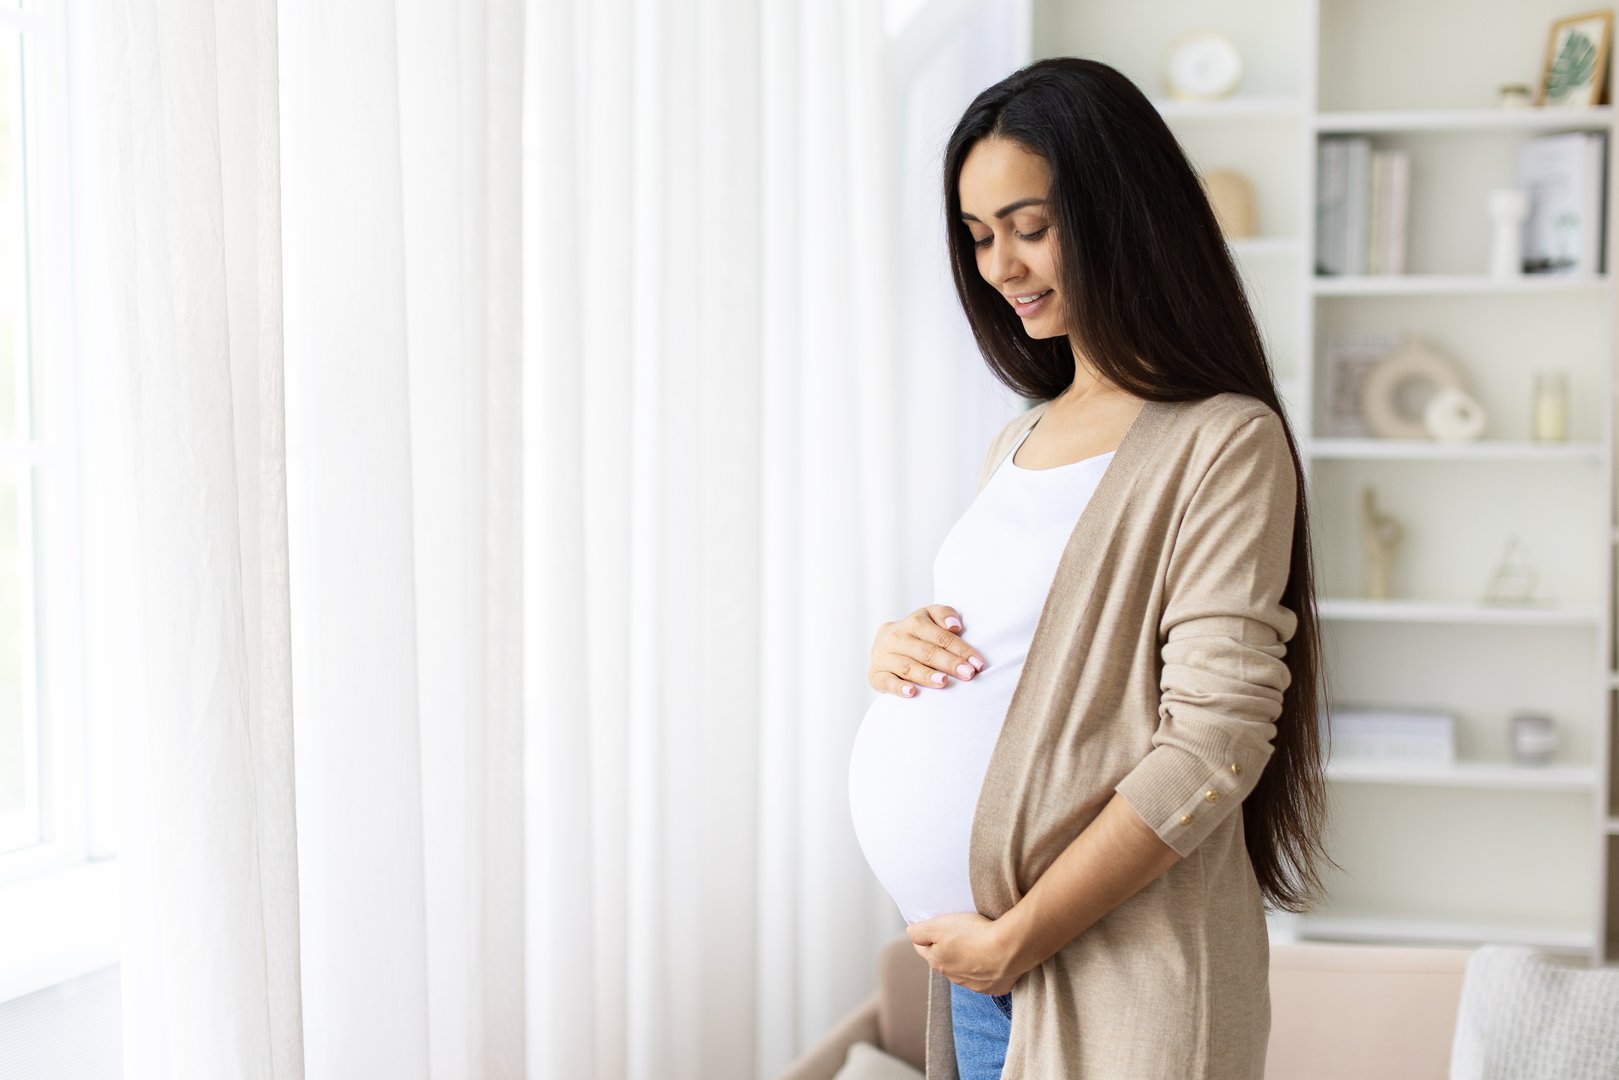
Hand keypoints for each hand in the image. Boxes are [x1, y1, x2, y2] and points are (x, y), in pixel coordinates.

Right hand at [868, 605, 985, 697]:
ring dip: (926, 675)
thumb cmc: (917, 635)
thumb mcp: (929, 618)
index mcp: (914, 622)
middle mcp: (896, 637)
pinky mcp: (875, 674)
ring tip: (943, 682)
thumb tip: (954, 625)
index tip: (978, 664)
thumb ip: (944, 614)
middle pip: (926, 651)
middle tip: (967, 674)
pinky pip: (887, 681)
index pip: (941, 636)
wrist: (884, 645)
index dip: (961, 650)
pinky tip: (912, 693)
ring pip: (907, 666)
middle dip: (949, 663)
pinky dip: (899, 688)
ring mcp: (884, 656)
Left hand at [906, 911, 1026, 994]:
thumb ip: (919, 931)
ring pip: (965, 970)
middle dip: (946, 947)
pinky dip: (987, 968)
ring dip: (967, 959)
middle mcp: (954, 977)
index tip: (934, 925)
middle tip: (959, 931)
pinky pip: (987, 978)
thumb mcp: (938, 925)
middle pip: (944, 960)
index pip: (922, 948)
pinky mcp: (995, 987)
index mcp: (937, 962)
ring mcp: (975, 985)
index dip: (925, 935)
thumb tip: (911, 933)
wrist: (1010, 948)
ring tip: (978, 942)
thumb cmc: (973, 933)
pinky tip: (994, 956)